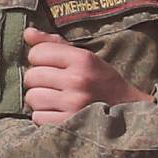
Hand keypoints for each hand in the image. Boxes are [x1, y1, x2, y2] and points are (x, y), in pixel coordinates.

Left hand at [23, 26, 153, 122]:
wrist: (130, 112)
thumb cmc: (102, 82)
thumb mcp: (85, 58)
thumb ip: (55, 44)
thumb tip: (27, 34)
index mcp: (83, 59)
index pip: (37, 53)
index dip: (39, 59)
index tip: (51, 66)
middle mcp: (78, 80)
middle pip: (31, 76)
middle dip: (38, 81)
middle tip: (53, 85)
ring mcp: (73, 104)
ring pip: (32, 98)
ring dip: (40, 100)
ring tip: (55, 100)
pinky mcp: (69, 124)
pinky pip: (37, 117)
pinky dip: (43, 116)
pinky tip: (57, 113)